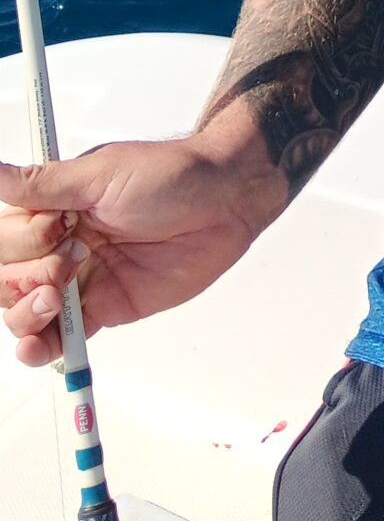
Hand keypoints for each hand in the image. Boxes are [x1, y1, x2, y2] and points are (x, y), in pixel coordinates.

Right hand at [0, 127, 283, 368]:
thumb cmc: (170, 175)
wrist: (225, 201)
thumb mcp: (101, 173)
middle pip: (5, 278)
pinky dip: (40, 347)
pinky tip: (34, 347)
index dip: (20, 242)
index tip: (54, 228)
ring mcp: (80, 279)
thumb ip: (42, 185)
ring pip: (23, 311)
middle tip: (71, 257)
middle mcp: (58, 245)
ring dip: (25, 312)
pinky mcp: (105, 308)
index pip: (3, 239)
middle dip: (25, 275)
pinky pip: (60, 337)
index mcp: (52, 208)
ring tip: (57, 295)